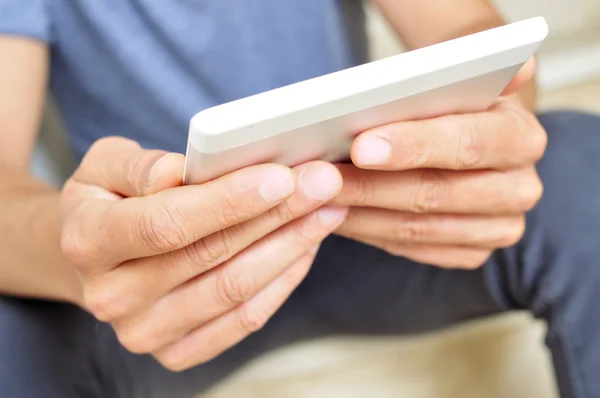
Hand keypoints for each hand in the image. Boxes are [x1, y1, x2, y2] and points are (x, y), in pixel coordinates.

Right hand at [60, 137, 345, 370]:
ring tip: (327, 210)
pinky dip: (283, 280)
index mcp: (88, 241)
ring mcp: (146, 332)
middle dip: (278, 215)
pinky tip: (306, 246)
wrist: (99, 257)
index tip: (282, 177)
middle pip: (212, 256)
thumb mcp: (108, 164)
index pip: (167, 223)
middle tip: (324, 183)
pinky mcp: (178, 352)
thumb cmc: (111, 199)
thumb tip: (179, 174)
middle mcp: (112, 297)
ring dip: (291, 246)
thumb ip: (141, 165)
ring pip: (236, 289)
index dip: (228, 202)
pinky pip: (244, 319)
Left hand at [331, 59, 545, 268]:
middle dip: (372, 186)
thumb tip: (491, 71)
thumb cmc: (450, 102)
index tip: (361, 146)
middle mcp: (520, 189)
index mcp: (521, 138)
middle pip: (436, 193)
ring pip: (418, 228)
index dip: (413, 146)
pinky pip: (412, 249)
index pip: (467, 144)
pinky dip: (370, 232)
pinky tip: (338, 215)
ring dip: (361, 213)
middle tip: (322, 179)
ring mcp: (498, 228)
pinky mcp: (472, 252)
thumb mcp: (456, 79)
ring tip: (319, 197)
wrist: (463, 131)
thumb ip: (463, 71)